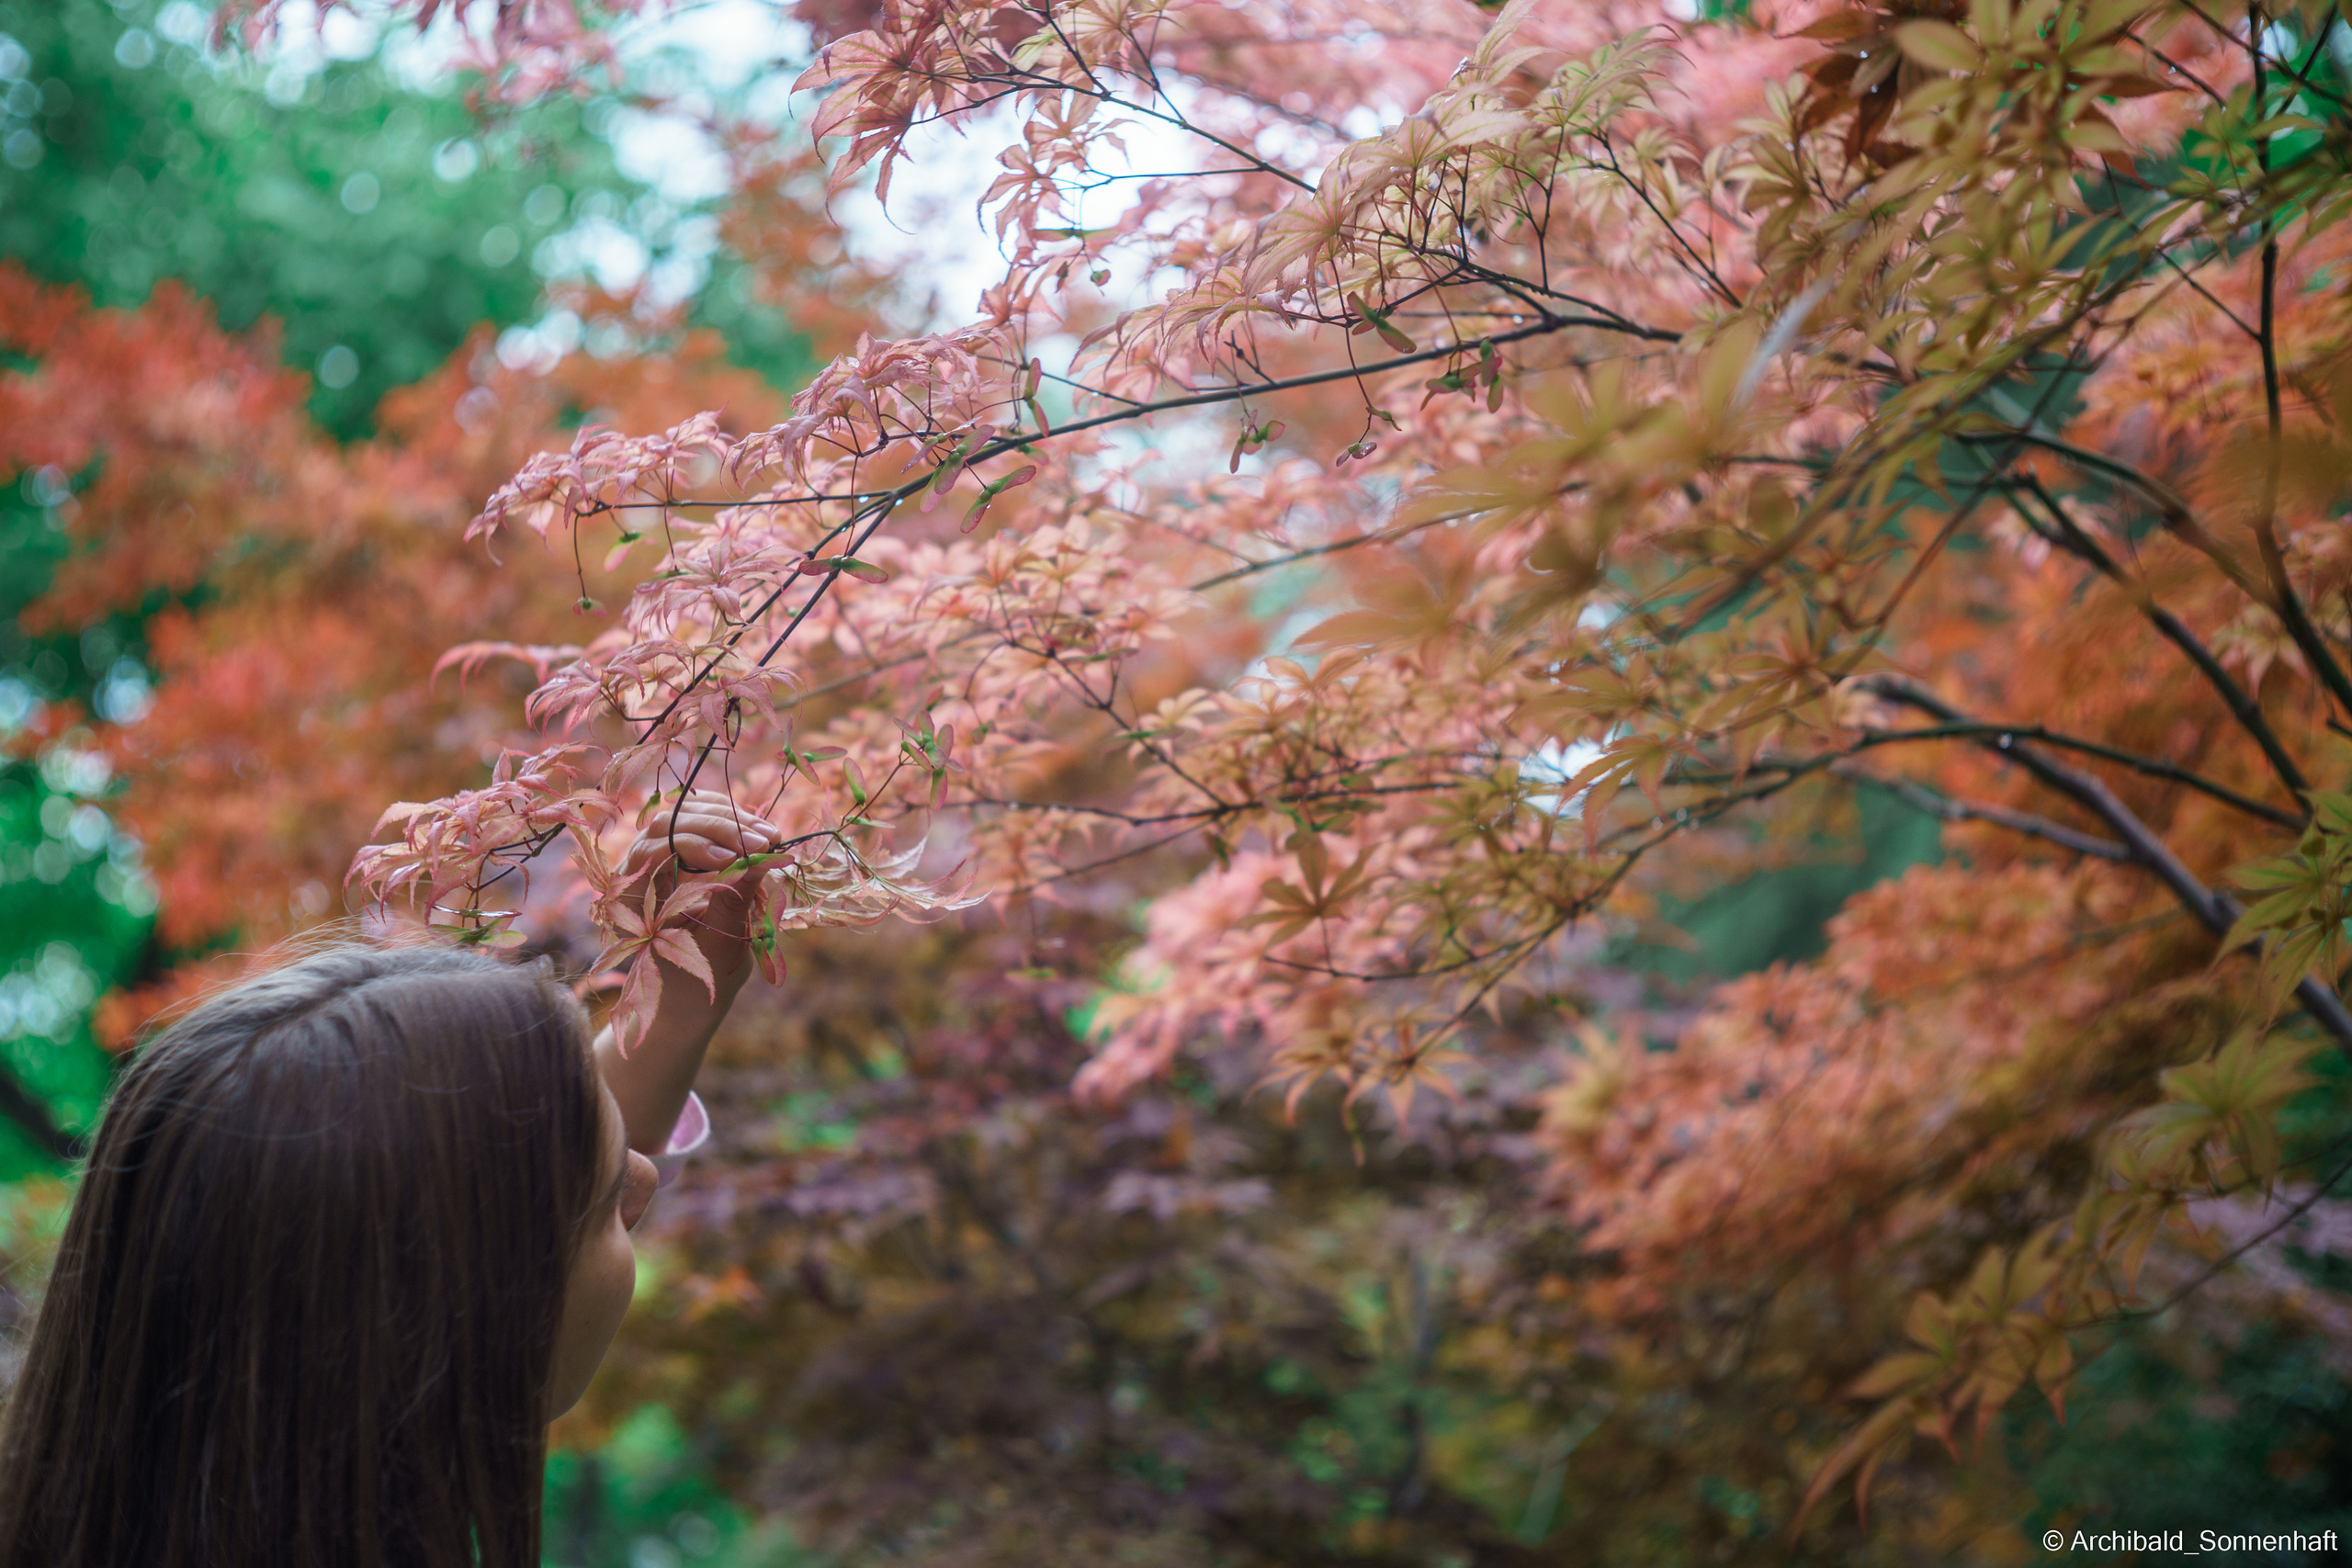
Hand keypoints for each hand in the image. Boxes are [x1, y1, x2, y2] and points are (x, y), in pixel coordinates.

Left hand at [618, 789, 781, 985]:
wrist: (686, 993)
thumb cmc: (696, 978)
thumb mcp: (720, 945)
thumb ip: (734, 901)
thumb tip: (763, 862)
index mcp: (630, 896)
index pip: (653, 849)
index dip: (694, 845)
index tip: (735, 858)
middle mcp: (637, 867)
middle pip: (671, 823)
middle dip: (720, 828)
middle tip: (764, 842)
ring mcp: (658, 851)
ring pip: (687, 814)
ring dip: (731, 819)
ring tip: (769, 837)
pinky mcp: (680, 846)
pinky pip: (700, 817)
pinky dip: (730, 818)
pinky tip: (757, 829)